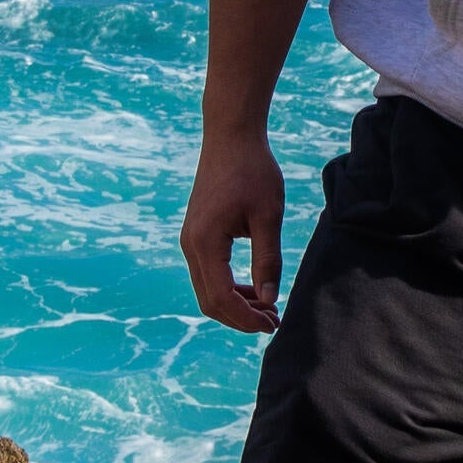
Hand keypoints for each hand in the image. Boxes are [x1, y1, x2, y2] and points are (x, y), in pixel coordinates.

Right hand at [181, 128, 285, 333]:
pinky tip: (253, 290)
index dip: (246, 318)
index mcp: (205, 241)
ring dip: (235, 306)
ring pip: (207, 290)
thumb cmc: (253, 171)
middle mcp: (190, 244)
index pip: (221, 297)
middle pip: (209, 300)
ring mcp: (190, 240)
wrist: (231, 137)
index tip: (272, 324)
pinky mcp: (196, 235)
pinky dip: (228, 289)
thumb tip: (268, 300)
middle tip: (273, 322)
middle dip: (240, 318)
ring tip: (267, 310)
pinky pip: (208, 274)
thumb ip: (267, 260)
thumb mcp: (268, 216)